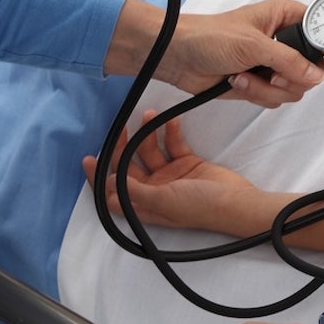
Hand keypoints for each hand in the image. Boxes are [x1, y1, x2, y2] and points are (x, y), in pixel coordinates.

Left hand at [83, 111, 263, 235]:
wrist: (236, 202)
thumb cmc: (199, 207)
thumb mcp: (163, 200)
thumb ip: (133, 191)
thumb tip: (107, 182)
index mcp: (143, 206)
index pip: (112, 193)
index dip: (98, 178)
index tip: (88, 159)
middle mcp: (153, 190)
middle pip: (128, 167)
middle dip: (122, 148)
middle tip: (121, 128)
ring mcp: (170, 176)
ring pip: (150, 151)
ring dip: (147, 134)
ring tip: (149, 116)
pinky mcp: (186, 162)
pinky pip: (172, 144)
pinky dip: (170, 132)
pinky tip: (171, 120)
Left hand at [108, 0, 323, 108]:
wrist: (177, 57)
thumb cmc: (209, 36)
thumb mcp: (253, 44)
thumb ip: (289, 60)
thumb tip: (317, 76)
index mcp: (286, 17)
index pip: (322, 32)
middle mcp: (283, 41)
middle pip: (312, 69)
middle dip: (291, 77)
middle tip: (272, 72)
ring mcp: (272, 64)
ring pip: (295, 88)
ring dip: (268, 88)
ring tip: (244, 75)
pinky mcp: (260, 84)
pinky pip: (276, 98)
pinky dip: (256, 95)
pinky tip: (237, 81)